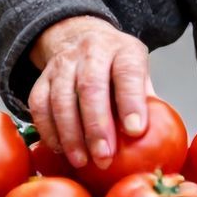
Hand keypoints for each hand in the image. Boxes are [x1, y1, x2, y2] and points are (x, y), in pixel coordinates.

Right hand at [28, 15, 153, 171]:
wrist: (80, 35)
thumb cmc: (117, 65)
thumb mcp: (138, 70)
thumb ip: (145, 98)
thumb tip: (157, 138)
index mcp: (123, 50)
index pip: (128, 73)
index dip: (131, 102)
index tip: (136, 131)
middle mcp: (92, 51)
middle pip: (91, 87)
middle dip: (97, 126)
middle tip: (105, 157)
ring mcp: (64, 62)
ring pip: (61, 98)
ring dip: (71, 134)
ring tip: (82, 161)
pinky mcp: (43, 76)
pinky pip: (39, 104)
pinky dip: (48, 130)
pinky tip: (60, 149)